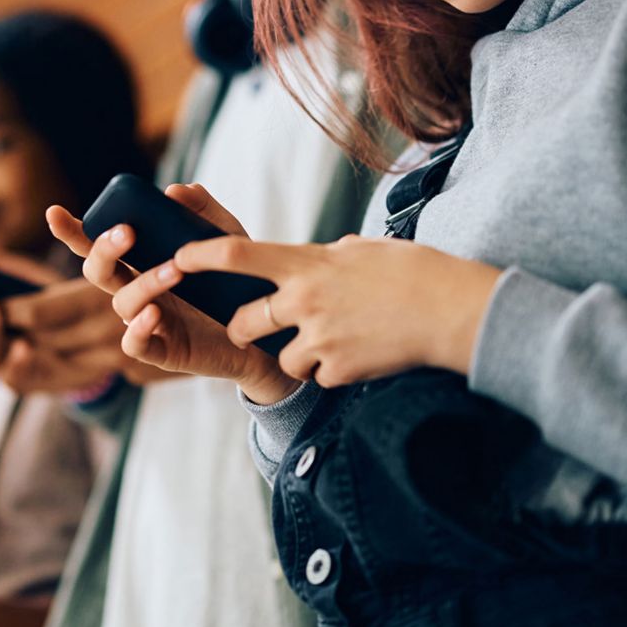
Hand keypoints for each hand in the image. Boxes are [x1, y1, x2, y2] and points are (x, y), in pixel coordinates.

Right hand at [59, 185, 300, 404]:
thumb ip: (205, 212)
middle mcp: (138, 292)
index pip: (100, 245)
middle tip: (126, 231)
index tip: (54, 212)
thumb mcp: (228, 242)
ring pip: (121, 303)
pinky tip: (155, 313)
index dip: (74, 231)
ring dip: (144, 282)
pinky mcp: (163, 352)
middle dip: (103, 249)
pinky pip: (135, 345)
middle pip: (98, 271)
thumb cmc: (237, 286)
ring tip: (175, 269)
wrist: (265, 335)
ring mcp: (148, 322)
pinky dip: (139, 329)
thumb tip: (176, 189)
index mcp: (143, 263)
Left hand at [175, 233, 501, 386]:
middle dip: (242, 328)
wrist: (449, 310)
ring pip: (282, 357)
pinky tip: (359, 355)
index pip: (238, 255)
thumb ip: (329, 257)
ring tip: (333, 341)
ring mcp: (319, 338)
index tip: (177, 257)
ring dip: (297, 354)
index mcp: (308, 263)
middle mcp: (304, 300)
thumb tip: (317, 260)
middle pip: (244, 322)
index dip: (200, 255)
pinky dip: (331, 370)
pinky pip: (318, 376)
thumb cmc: (413, 270)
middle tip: (250, 327)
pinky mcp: (338, 370)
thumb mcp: (363, 250)